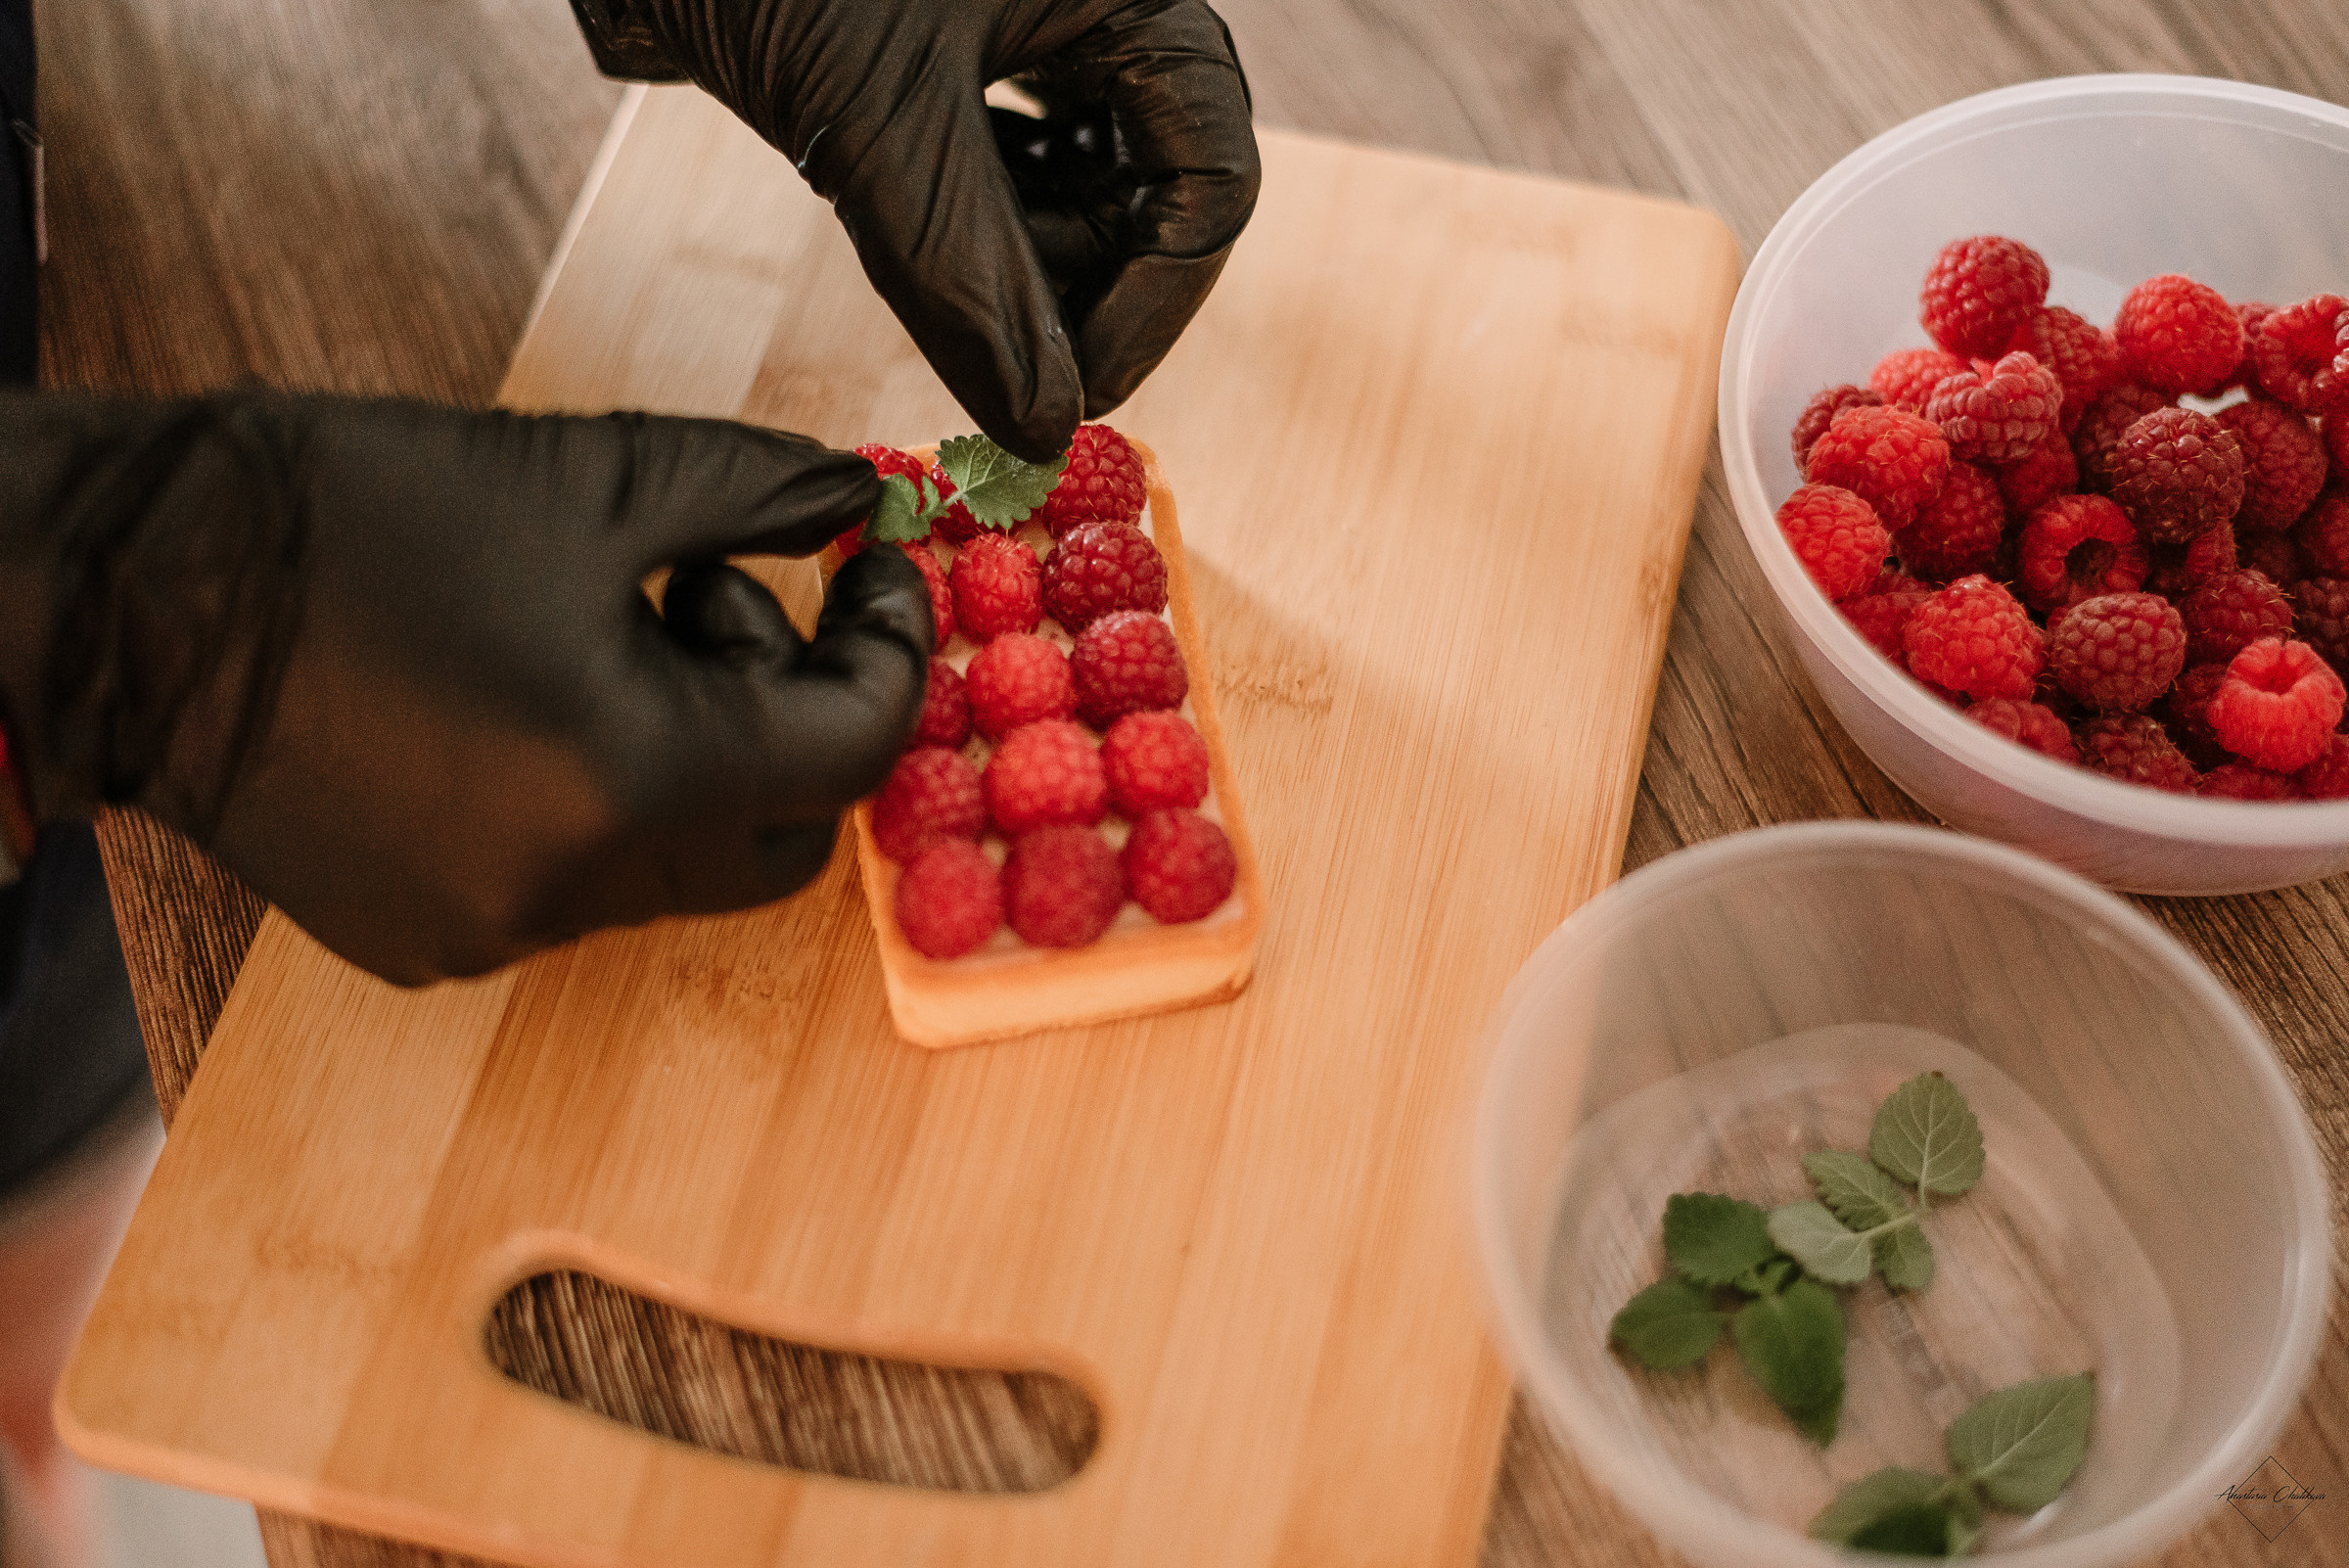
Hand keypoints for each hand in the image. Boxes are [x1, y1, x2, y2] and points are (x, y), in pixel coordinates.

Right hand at [0, 390, 931, 983]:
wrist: (117, 597)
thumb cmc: (347, 515)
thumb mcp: (591, 477)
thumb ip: (760, 493)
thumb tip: (859, 504)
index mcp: (633, 778)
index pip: (852, 751)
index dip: (891, 651)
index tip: (873, 569)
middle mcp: (574, 889)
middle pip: (784, 836)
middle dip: (793, 717)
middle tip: (723, 598)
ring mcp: (495, 932)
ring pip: (679, 866)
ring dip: (690, 751)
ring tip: (602, 623)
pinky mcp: (428, 941)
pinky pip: (577, 886)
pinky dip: (600, 801)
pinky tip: (523, 697)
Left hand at [579, 0, 1259, 461]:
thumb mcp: (880, 127)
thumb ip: (970, 280)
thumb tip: (1044, 426)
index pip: (1212, 174)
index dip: (1158, 300)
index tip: (1079, 391)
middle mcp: (1098, 3)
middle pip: (1159, 183)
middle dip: (1093, 283)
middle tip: (1016, 363)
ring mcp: (1034, 20)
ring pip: (1084, 176)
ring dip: (1034, 260)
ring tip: (957, 292)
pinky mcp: (963, 43)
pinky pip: (1014, 154)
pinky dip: (982, 220)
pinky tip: (928, 243)